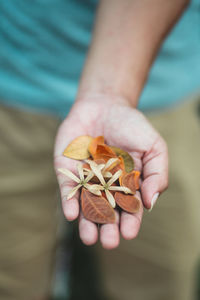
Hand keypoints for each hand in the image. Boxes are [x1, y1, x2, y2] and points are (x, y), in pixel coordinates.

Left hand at [54, 94, 167, 248]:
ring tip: (89, 238)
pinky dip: (70, 201)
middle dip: (108, 227)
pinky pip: (68, 188)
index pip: (129, 207)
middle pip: (107, 211)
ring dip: (87, 222)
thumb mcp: (153, 147)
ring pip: (86, 205)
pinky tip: (72, 214)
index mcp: (127, 184)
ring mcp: (86, 179)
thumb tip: (151, 203)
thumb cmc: (132, 126)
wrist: (105, 105)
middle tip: (109, 242)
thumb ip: (156, 174)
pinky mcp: (69, 171)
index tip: (129, 233)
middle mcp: (106, 186)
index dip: (130, 221)